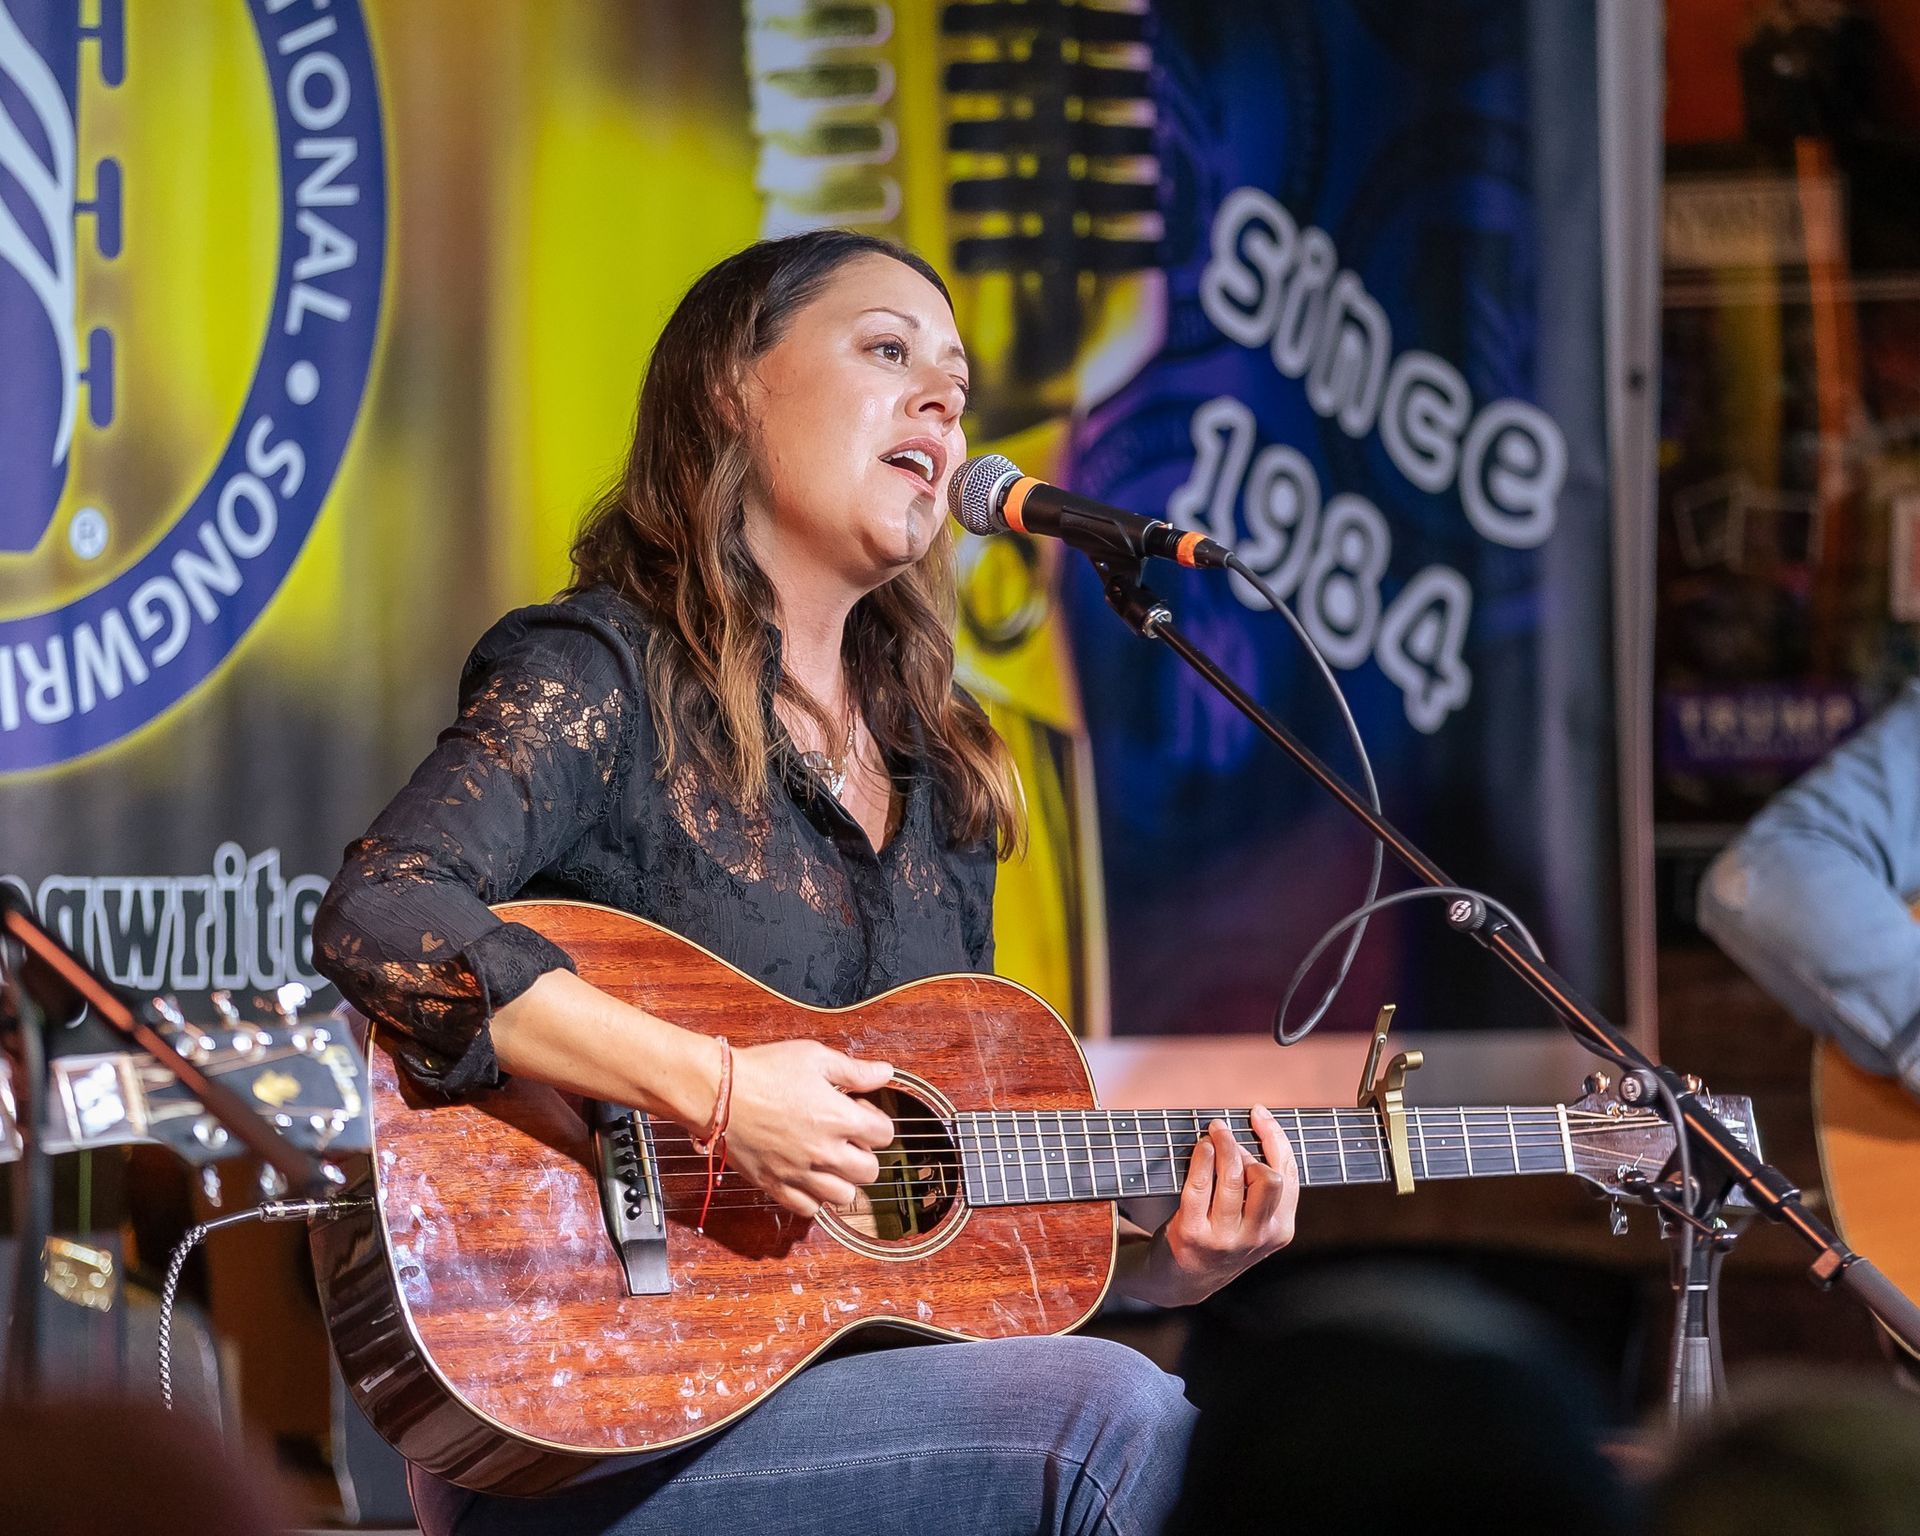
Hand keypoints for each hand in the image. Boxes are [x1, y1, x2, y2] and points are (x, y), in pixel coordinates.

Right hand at [718, 1040, 896, 1217]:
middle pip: (870, 1171)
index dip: (876, 1121)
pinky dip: (813, 1198)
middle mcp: (824, 1151)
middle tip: (847, 1138)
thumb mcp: (815, 1057)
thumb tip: (884, 1073)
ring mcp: (799, 1172)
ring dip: (843, 1179)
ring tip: (829, 1160)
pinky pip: (808, 1209)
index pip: (884, 1134)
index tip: (859, 1112)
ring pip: (843, 1196)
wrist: (718, 1091)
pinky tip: (807, 1176)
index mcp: (839, 1118)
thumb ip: (855, 1070)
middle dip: (865, 1153)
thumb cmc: (763, 1070)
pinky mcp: (775, 1185)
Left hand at [1129, 1106, 1298, 1307]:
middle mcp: (1257, 1236)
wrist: (1183, 1279)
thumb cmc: (1221, 1236)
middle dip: (1247, 1149)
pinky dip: (1202, 1158)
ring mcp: (1226, 1238)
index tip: (1258, 1113)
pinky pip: (1200, 1186)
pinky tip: (1202, 1147)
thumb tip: (1258, 1129)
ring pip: (1233, 1177)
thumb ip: (1263, 1188)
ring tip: (1213, 1132)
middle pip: (1268, 1178)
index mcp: (1280, 1229)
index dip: (1275, 1137)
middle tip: (1226, 1135)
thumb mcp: (1254, 1222)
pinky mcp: (1194, 1235)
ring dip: (1223, 1145)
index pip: (1288, 1174)